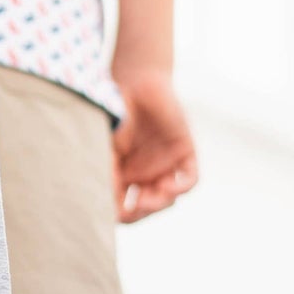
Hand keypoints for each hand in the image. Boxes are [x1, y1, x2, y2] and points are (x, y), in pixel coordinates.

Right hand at [112, 68, 198, 222]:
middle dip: (140, 214)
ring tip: (150, 197)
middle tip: (136, 207)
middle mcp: (143, 173)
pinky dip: (180, 187)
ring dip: (159, 204)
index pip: (121, 207)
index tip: (115, 211)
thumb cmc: (114, 108)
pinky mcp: (184, 152)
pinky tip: (168, 186)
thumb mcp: (105, 143)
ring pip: (167, 199)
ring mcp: (165, 164)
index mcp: (120, 174)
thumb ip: (106, 170)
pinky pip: (189, 179)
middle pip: (144, 209)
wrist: (137, 78)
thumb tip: (105, 204)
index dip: (119, 215)